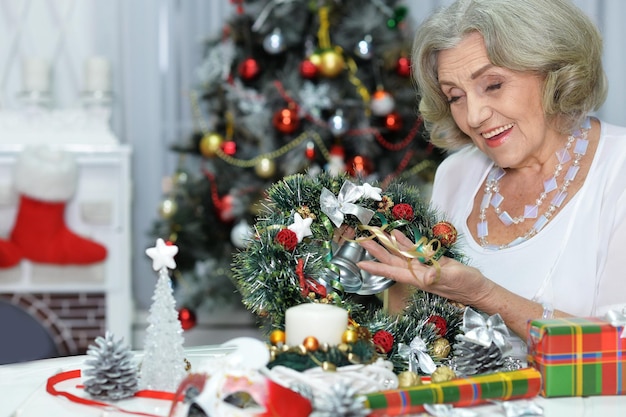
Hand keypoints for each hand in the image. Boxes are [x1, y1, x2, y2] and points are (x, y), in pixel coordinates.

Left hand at [356, 229, 494, 307]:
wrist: (480, 289)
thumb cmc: (467, 285)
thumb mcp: (453, 279)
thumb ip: (438, 277)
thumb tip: (425, 277)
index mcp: (419, 278)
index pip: (392, 271)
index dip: (376, 267)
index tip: (360, 263)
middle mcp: (417, 273)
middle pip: (391, 260)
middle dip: (376, 251)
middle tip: (361, 240)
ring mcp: (423, 267)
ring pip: (400, 254)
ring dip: (387, 244)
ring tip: (374, 233)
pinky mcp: (431, 262)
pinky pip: (413, 251)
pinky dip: (404, 242)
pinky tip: (396, 234)